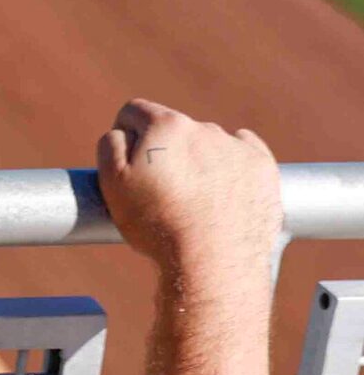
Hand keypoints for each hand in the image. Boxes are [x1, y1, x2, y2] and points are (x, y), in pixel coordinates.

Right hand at [98, 101, 279, 275]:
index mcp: (166, 126)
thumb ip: (110, 145)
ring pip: (208, 143)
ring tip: (194, 200)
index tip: (130, 164)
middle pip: (174, 129)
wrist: (214, 262)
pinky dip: (231, 164)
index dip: (125, 135)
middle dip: (165, 152)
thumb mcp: (112, 183)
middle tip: (161, 191)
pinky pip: (243, 152)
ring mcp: (239, 148)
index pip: (134, 112)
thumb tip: (122, 132)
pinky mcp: (264, 169)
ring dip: (198, 160)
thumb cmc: (158, 224)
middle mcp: (205, 128)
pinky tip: (222, 188)